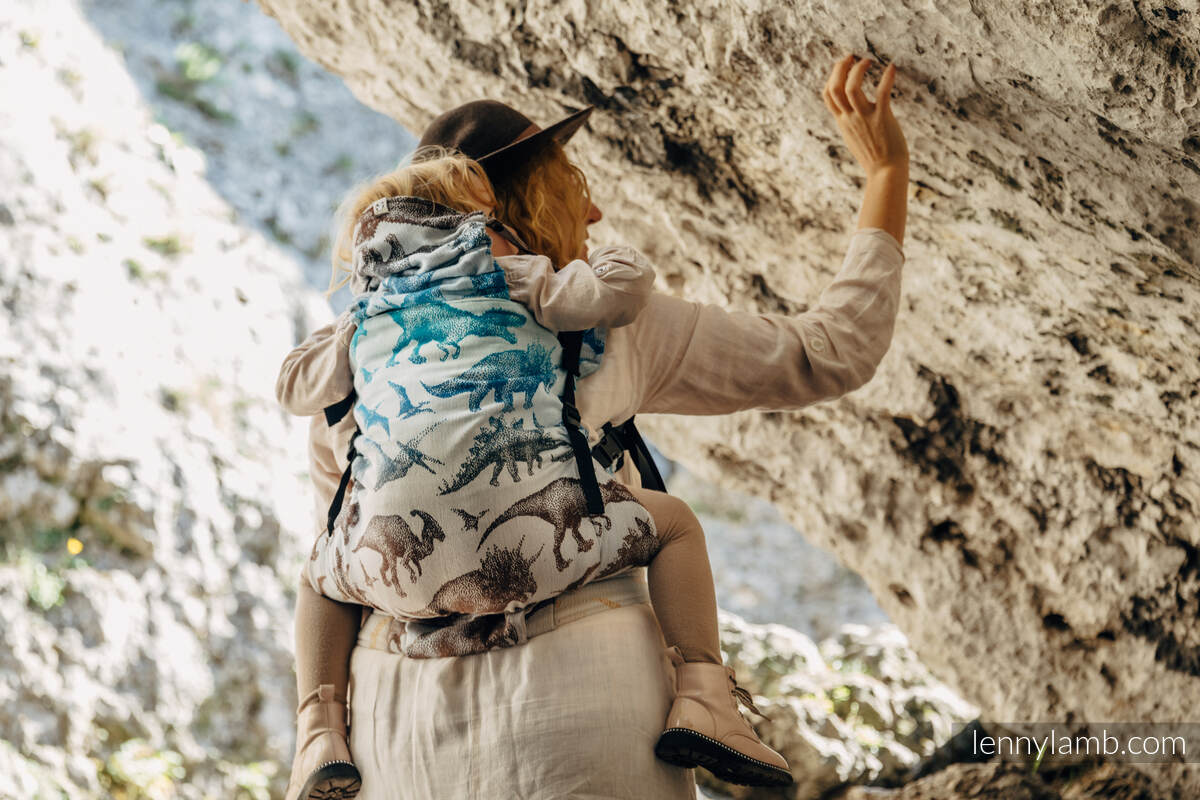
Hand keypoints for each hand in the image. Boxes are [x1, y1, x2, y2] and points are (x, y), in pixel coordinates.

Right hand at [822, 54, 908, 178]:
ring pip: (851, 87)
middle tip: (852, 56)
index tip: (843, 66)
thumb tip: (852, 113)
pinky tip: (892, 68)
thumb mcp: (855, 138)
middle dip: (840, 67)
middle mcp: (850, 118)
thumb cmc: (875, 156)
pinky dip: (887, 77)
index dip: (832, 76)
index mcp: (843, 122)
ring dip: (859, 69)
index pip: (827, 95)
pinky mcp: (882, 118)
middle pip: (835, 87)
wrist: (886, 172)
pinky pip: (882, 92)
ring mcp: (864, 118)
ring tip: (868, 61)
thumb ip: (851, 123)